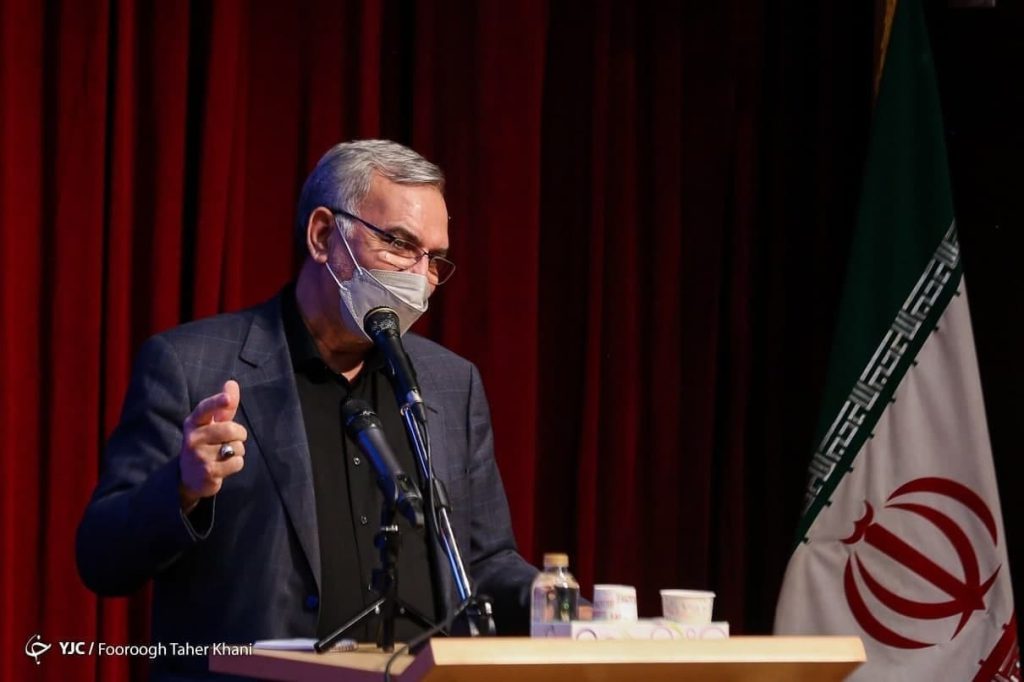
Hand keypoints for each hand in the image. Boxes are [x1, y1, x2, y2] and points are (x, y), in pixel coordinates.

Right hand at [178, 380, 247, 509]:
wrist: (190, 477)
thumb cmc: (206, 444)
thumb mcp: (212, 424)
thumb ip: (224, 406)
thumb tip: (232, 383)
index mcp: (193, 423)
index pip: (205, 409)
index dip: (217, 402)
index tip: (228, 399)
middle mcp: (193, 438)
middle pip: (230, 429)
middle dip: (239, 434)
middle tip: (233, 440)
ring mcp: (199, 456)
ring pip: (236, 447)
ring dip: (237, 451)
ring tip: (224, 454)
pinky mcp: (208, 472)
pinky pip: (237, 462)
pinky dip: (237, 463)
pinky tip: (225, 466)